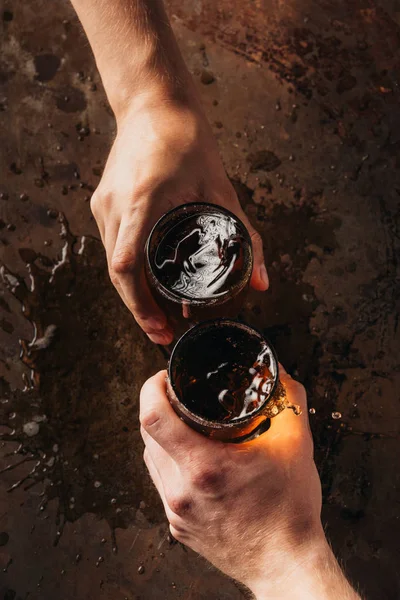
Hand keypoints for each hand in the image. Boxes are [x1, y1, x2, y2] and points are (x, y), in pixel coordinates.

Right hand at [91, 92, 267, 344]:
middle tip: (164, 332)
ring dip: (131, 293)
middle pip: (117, 274)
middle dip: (139, 309)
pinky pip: (111, 246)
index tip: (159, 327)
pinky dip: (127, 271)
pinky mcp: (100, 203)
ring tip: (157, 315)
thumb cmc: (187, 141)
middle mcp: (115, 206)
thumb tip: (262, 283)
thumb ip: (245, 237)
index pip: (127, 265)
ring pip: (111, 263)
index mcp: (143, 201)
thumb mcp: (222, 190)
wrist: (152, 104)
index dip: (139, 304)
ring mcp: (103, 205)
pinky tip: (146, 283)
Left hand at [140, 368, 360, 598]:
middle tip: (179, 397)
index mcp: (204, 467)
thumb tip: (280, 373)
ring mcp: (176, 511)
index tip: (165, 379)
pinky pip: (161, 483)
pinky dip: (170, 463)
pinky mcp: (178, 525)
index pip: (153, 418)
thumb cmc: (290, 511)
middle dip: (158, 407)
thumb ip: (289, 401)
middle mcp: (181, 491)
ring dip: (162, 436)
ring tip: (185, 425)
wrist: (286, 564)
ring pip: (151, 459)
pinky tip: (192, 459)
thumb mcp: (296, 446)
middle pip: (146, 435)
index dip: (152, 389)